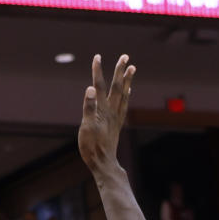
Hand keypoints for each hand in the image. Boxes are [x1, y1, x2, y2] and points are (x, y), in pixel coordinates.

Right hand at [78, 54, 135, 172]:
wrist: (104, 163)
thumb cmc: (92, 147)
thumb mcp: (86, 127)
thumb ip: (88, 107)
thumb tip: (90, 89)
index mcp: (102, 110)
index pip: (100, 86)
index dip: (98, 71)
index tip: (97, 56)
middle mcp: (111, 111)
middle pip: (117, 87)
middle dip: (120, 70)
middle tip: (125, 56)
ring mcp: (116, 117)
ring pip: (124, 94)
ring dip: (127, 80)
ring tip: (132, 68)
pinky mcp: (117, 124)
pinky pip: (124, 105)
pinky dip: (127, 95)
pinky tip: (128, 91)